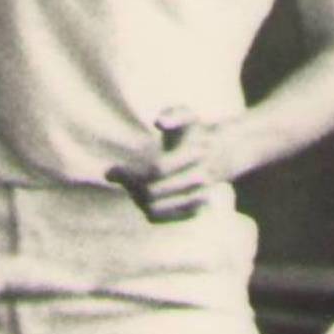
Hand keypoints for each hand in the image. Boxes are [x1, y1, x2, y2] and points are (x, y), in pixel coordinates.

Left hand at [107, 116, 232, 222]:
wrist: (222, 153)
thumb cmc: (192, 132)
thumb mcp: (186, 116)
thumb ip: (173, 115)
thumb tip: (160, 122)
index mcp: (196, 152)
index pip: (157, 169)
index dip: (131, 172)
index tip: (112, 170)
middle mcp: (200, 177)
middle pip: (152, 192)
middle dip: (131, 185)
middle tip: (122, 177)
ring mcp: (199, 196)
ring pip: (153, 208)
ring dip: (137, 199)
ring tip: (134, 186)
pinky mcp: (195, 210)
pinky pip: (160, 218)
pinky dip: (146, 209)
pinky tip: (144, 197)